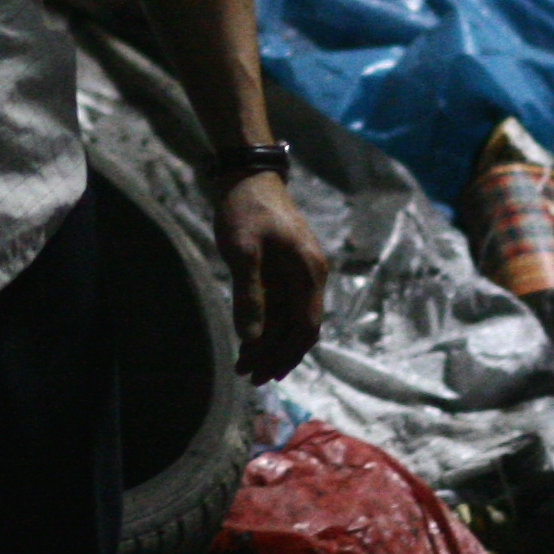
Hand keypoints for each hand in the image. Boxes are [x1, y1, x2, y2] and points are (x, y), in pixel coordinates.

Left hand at [215, 171, 327, 383]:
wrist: (248, 176)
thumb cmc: (246, 209)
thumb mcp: (243, 251)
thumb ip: (249, 295)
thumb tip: (251, 338)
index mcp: (308, 272)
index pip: (305, 326)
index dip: (285, 354)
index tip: (262, 374)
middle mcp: (310, 275)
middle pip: (301, 328)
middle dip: (277, 355)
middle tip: (250, 377)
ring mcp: (299, 272)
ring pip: (291, 320)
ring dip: (270, 344)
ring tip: (244, 364)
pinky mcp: (285, 269)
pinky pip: (282, 306)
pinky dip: (267, 326)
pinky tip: (249, 339)